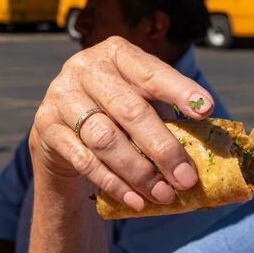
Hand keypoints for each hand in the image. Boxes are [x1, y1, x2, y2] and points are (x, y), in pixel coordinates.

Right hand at [30, 36, 214, 209]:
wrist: (61, 125)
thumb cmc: (113, 110)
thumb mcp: (138, 99)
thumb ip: (165, 112)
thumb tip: (206, 145)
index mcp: (116, 53)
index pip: (151, 72)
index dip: (179, 90)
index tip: (206, 109)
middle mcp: (85, 68)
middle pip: (130, 110)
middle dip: (163, 148)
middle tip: (186, 178)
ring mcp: (62, 96)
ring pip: (105, 139)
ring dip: (139, 172)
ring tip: (164, 195)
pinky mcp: (47, 127)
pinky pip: (84, 160)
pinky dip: (114, 183)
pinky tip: (136, 200)